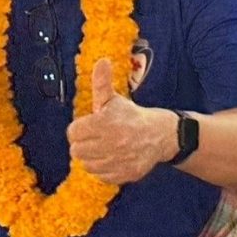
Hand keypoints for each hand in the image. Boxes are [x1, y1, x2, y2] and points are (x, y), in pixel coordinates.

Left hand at [66, 58, 174, 184]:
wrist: (163, 134)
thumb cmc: (133, 116)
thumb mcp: (116, 100)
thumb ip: (102, 83)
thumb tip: (101, 60)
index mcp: (105, 122)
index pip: (73, 133)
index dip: (80, 129)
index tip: (91, 126)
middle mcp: (111, 142)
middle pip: (77, 151)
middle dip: (85, 144)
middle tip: (98, 138)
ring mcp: (119, 160)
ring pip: (87, 165)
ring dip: (94, 158)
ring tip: (105, 148)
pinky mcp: (125, 174)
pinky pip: (101, 176)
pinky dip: (105, 169)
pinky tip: (114, 158)